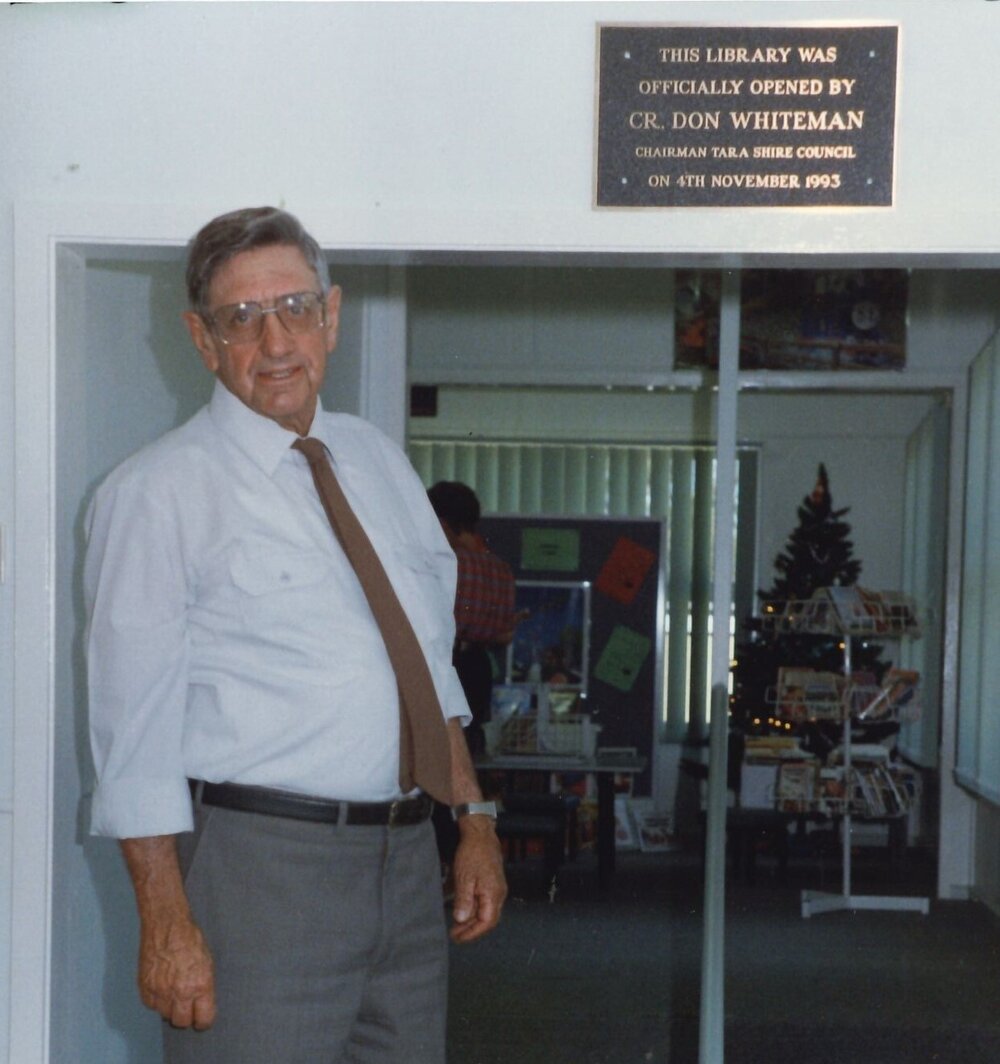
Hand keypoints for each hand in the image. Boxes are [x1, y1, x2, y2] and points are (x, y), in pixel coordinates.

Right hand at [138, 913, 215, 1028]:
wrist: (167, 924)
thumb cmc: (190, 939)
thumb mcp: (207, 962)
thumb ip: (204, 987)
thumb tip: (201, 1005)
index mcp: (200, 985)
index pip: (203, 1018)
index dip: (204, 1020)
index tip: (202, 1019)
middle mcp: (180, 991)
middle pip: (182, 1022)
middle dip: (186, 1017)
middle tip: (187, 1008)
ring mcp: (160, 990)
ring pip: (165, 1015)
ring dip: (170, 1008)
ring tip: (174, 992)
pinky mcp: (145, 987)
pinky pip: (151, 1005)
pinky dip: (156, 1000)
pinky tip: (162, 987)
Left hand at [449, 816, 506, 943]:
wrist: (480, 832)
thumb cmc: (473, 852)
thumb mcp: (464, 877)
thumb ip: (464, 900)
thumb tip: (461, 919)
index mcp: (494, 894)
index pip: (486, 922)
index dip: (472, 933)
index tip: (458, 938)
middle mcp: (498, 893)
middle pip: (487, 918)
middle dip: (471, 928)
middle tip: (454, 934)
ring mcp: (496, 887)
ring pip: (484, 910)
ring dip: (470, 918)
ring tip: (455, 924)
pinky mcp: (491, 881)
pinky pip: (483, 900)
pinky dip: (472, 907)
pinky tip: (460, 908)